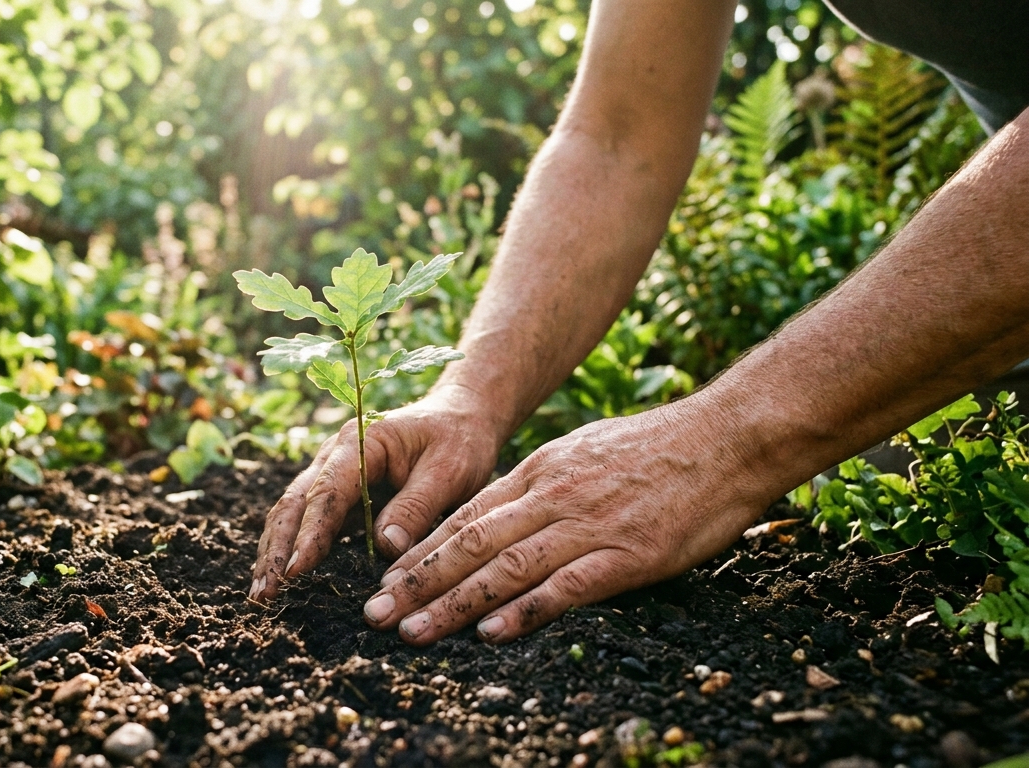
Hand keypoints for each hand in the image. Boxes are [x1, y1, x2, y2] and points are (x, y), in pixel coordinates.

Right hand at [249, 385, 505, 600]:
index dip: (310, 534)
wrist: (462, 415)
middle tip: (264, 593)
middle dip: (276, 549)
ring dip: (275, 551)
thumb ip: (417, 506)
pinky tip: (283, 578)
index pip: (327, 493)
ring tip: (263, 594)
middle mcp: (336, 455)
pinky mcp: (341, 493)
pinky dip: (291, 547)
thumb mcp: (450, 470)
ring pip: (292, 511)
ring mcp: (333, 472)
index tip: (294, 571)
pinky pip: (308, 520)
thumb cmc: (459, 440)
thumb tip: (385, 547)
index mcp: (360, 442)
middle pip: (295, 503)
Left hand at [360, 401, 775, 644]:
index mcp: (540, 470)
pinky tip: (491, 632)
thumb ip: (543, 483)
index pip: (466, 516)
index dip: (422, 553)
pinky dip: (524, 611)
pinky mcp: (627, 554)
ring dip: (453, 603)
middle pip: (470, 543)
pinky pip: (565, 586)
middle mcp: (552, 495)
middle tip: (375, 614)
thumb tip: (505, 515)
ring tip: (414, 631)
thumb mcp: (584, 450)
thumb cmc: (659, 447)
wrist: (727, 437)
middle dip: (418, 582)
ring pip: (505, 567)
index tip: (386, 581)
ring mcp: (588, 525)